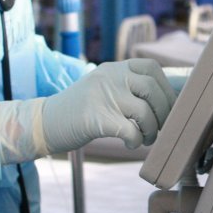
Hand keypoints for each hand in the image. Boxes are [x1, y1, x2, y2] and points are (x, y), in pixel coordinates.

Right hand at [0, 59, 176, 162]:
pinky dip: (136, 141)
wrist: (45, 122)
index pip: (152, 69)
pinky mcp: (97, 118)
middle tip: (161, 128)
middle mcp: (111, 77)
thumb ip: (128, 87)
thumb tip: (164, 101)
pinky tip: (131, 144)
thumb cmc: (80, 110)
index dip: (166, 89)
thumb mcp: (104, 87)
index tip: (168, 107)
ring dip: (152, 131)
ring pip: (145, 113)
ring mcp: (103, 96)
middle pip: (153, 90)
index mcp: (114, 68)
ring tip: (145, 139)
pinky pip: (131, 131)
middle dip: (164, 112)